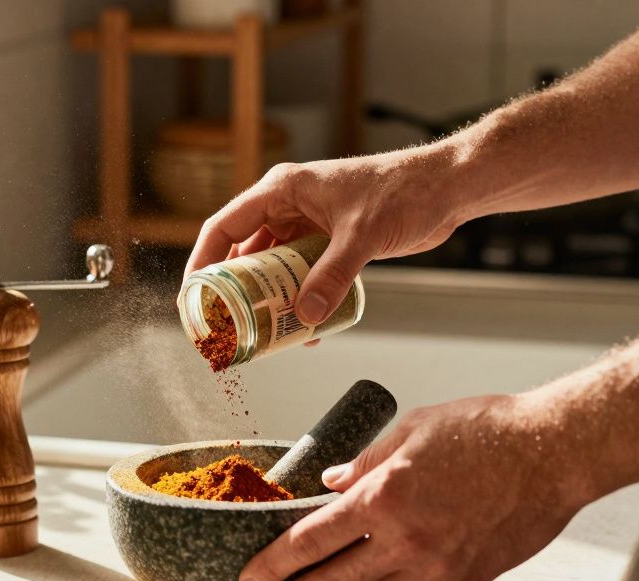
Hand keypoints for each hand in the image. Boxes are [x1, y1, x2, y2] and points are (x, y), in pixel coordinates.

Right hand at [184, 147, 469, 325]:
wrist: (445, 189)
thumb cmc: (404, 190)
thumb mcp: (362, 236)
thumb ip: (333, 277)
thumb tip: (305, 316)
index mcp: (282, 190)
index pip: (225, 227)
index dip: (203, 263)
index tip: (194, 299)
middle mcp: (288, 207)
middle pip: (244, 253)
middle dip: (235, 292)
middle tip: (226, 327)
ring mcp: (307, 226)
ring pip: (273, 269)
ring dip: (269, 301)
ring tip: (265, 334)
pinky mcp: (328, 243)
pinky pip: (301, 277)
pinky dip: (299, 300)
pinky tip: (306, 327)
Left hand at [238, 394, 601, 580]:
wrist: (553, 454)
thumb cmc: (488, 432)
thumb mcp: (412, 429)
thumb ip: (365, 461)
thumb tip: (331, 484)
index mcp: (384, 496)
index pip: (311, 541)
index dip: (274, 564)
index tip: (251, 578)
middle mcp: (405, 539)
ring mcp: (436, 565)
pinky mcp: (463, 579)